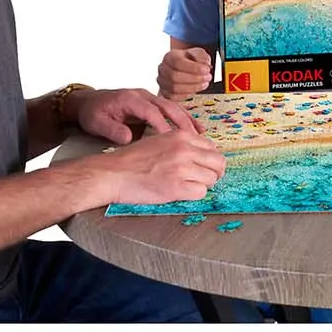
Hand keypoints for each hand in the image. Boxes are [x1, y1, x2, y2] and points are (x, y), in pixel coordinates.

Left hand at [74, 87, 197, 142]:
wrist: (89, 102)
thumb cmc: (93, 113)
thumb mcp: (96, 122)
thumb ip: (111, 130)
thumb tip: (127, 138)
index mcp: (130, 99)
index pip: (150, 111)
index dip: (161, 124)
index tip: (170, 139)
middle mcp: (143, 95)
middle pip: (167, 106)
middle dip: (182, 122)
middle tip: (194, 138)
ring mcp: (149, 98)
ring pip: (173, 107)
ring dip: (187, 121)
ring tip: (201, 135)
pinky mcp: (153, 104)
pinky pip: (172, 111)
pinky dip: (184, 120)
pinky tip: (196, 131)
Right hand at [102, 126, 225, 204]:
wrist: (113, 173)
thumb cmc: (133, 159)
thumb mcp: (160, 140)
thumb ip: (183, 145)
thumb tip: (204, 155)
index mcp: (181, 136)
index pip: (212, 147)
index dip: (209, 159)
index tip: (203, 166)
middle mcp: (184, 150)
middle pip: (218, 163)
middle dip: (214, 172)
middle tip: (203, 179)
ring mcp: (181, 169)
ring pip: (211, 179)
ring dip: (202, 184)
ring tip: (186, 185)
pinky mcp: (175, 187)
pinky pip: (200, 193)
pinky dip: (193, 195)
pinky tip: (180, 192)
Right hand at [158, 46, 213, 97]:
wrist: (185, 66)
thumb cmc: (191, 60)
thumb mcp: (198, 53)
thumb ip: (202, 57)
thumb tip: (205, 64)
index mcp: (170, 56)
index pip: (177, 62)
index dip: (193, 68)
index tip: (206, 70)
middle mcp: (163, 68)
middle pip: (174, 77)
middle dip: (194, 79)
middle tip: (207, 78)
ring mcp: (162, 81)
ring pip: (174, 88)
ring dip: (192, 88)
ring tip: (204, 84)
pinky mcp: (164, 92)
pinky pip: (173, 97)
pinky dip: (186, 94)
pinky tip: (195, 89)